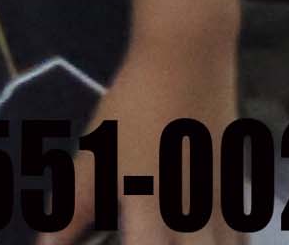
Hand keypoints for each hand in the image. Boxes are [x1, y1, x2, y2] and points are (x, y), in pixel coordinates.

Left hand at [73, 31, 232, 239]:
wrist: (187, 62)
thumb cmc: (135, 107)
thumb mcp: (97, 152)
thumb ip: (74, 204)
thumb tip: (48, 243)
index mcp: (152, 211)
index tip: (113, 243)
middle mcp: (194, 218)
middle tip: (144, 237)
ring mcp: (224, 206)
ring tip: (173, 236)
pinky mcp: (240, 191)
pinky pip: (240, 237)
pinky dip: (224, 244)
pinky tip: (204, 236)